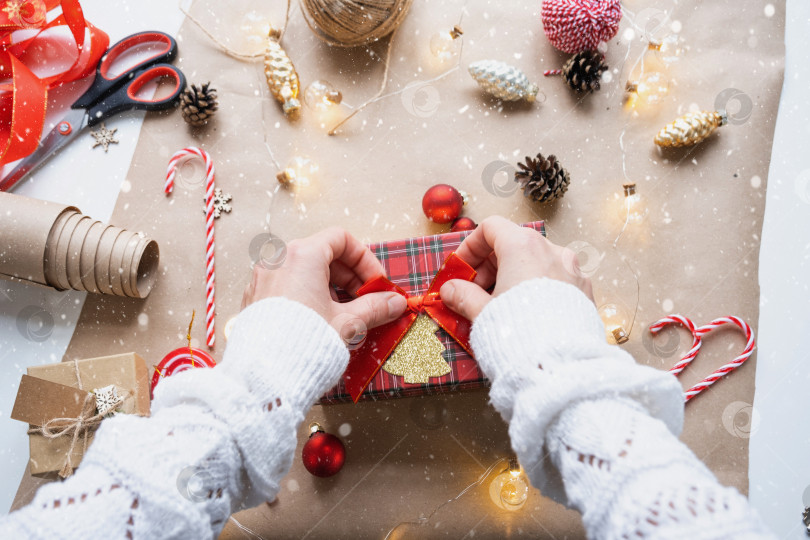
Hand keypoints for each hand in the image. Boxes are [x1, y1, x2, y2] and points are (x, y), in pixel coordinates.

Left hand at [241, 228, 406, 342]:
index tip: (377, 283)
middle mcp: (278, 261)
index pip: (341, 239)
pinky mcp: (255, 299)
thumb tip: (394, 303)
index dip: (365, 260)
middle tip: (367, 300)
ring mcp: (263, 279)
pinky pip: (287, 287)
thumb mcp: (348, 322)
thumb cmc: (303, 343)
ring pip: (304, 272)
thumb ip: (375, 307)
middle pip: (323, 254)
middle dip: (350, 277)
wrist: (264, 375)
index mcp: (302, 255)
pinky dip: (308, 296)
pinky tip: (320, 321)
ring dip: (331, 288)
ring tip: (345, 315)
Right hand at [440, 216, 593, 320]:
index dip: (470, 247)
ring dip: (513, 277)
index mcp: (523, 247)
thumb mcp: (482, 313)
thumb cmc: (519, 333)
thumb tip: (450, 290)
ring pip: (536, 262)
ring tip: (500, 307)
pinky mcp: (584, 292)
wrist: (560, 365)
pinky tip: (526, 315)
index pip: (491, 228)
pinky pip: (555, 281)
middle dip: (490, 266)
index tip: (461, 270)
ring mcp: (572, 270)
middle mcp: (552, 251)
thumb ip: (463, 296)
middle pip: (514, 244)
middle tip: (475, 292)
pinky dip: (536, 289)